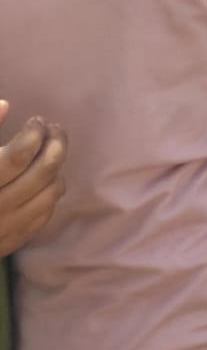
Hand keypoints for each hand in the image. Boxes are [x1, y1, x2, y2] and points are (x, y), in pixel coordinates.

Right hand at [0, 101, 66, 256]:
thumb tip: (5, 105)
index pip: (17, 156)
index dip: (34, 133)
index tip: (36, 121)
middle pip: (42, 173)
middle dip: (57, 145)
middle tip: (54, 130)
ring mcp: (1, 230)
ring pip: (50, 194)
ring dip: (57, 169)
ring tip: (50, 152)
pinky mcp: (6, 245)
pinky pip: (42, 217)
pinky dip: (49, 195)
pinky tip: (43, 181)